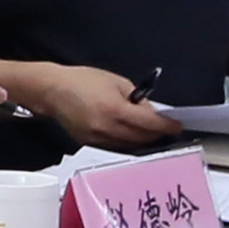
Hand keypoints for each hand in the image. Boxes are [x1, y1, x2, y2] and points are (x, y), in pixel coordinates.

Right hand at [14, 64, 179, 151]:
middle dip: (157, 134)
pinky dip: (128, 142)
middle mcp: (107, 128)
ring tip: (152, 132)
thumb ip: (136, 98)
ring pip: (130, 146)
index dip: (166, 126)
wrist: (52, 90)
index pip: (149, 124)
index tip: (176, 126)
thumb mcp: (116, 81)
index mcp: (115, 109)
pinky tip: (132, 135)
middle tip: (166, 128)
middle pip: (142, 138)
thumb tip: (150, 112)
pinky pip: (116, 146)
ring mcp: (98, 139)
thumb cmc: (82, 80)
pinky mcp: (90, 143)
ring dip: (144, 140)